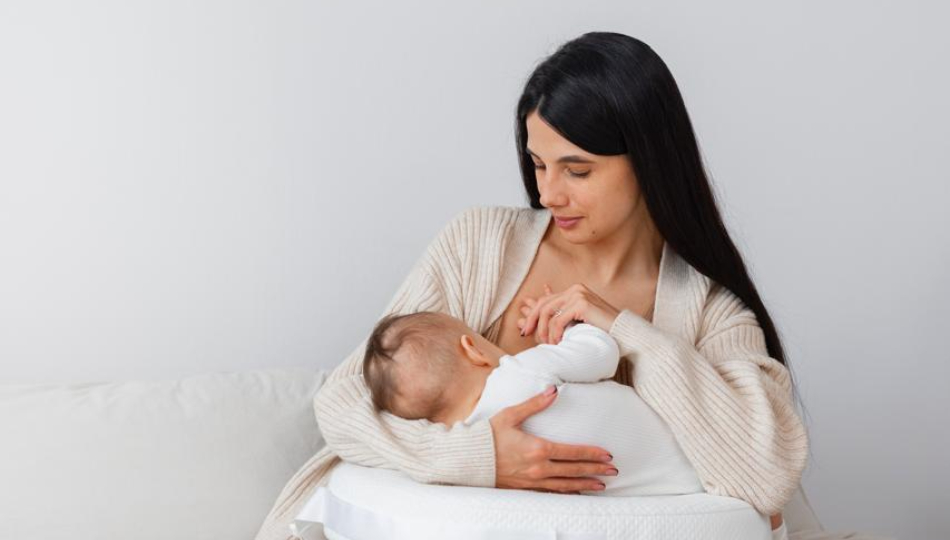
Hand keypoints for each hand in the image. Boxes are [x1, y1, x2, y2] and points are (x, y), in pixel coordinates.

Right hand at [489, 386, 617, 493]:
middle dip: (595, 471)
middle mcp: (538, 467)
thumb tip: (553, 390)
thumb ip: (534, 404)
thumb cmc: (488, 435)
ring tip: (601, 486)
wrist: (469, 459)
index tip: (607, 455)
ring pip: (565, 485)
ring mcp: (532, 480)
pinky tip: (576, 492)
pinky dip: (566, 492)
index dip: (592, 454)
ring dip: (585, 484)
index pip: (572, 452)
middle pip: (573, 470)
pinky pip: (551, 492)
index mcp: (537, 448)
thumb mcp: (510, 415)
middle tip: (613, 471)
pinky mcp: (525, 488)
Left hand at [517, 283, 621, 344]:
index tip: (525, 330)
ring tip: (549, 344)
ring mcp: (578, 294)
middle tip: (526, 335)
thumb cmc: (602, 331)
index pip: (545, 300)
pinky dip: (555, 333)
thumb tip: (538, 323)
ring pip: (548, 313)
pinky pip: (558, 320)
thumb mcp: (577, 322)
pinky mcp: (581, 304)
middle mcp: (575, 289)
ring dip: (545, 331)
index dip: (532, 315)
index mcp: (573, 291)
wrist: (624, 333)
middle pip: (543, 305)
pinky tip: (558, 342)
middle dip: (532, 321)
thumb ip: (561, 318)